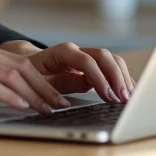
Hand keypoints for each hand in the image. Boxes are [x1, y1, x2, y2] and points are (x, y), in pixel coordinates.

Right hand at [0, 38, 73, 115]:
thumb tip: (18, 96)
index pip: (21, 63)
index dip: (44, 82)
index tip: (58, 99)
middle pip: (21, 67)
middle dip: (45, 89)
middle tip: (61, 106)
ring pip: (10, 75)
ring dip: (34, 94)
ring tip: (48, 109)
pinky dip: (10, 96)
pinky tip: (21, 106)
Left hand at [0, 40, 135, 102]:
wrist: (27, 64)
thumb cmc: (29, 75)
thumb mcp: (35, 83)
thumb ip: (51, 90)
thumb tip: (66, 104)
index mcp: (61, 52)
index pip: (85, 60)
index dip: (98, 78)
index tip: (108, 96)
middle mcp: (77, 51)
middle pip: (104, 56)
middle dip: (116, 77)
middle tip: (123, 99)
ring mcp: (87, 57)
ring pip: (112, 60)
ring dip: (122, 78)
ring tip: (128, 99)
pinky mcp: (93, 67)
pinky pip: (112, 68)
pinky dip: (122, 80)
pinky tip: (128, 94)